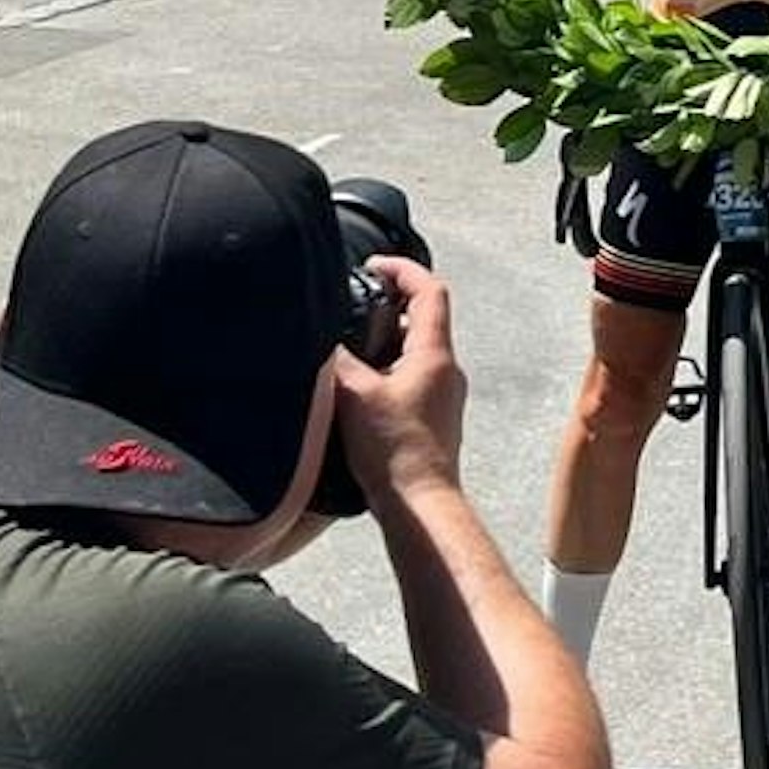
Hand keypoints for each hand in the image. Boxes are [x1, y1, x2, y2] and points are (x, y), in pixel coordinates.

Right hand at [331, 257, 468, 506]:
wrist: (418, 503)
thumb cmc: (395, 451)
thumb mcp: (354, 394)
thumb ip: (338, 358)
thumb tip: (321, 338)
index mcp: (435, 354)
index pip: (430, 290)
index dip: (402, 269)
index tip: (374, 265)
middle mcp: (447, 369)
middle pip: (422, 318)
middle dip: (386, 307)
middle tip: (351, 308)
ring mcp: (443, 394)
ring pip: (415, 349)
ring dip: (384, 341)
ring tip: (348, 349)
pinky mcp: (433, 416)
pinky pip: (412, 376)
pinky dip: (387, 369)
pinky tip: (358, 387)